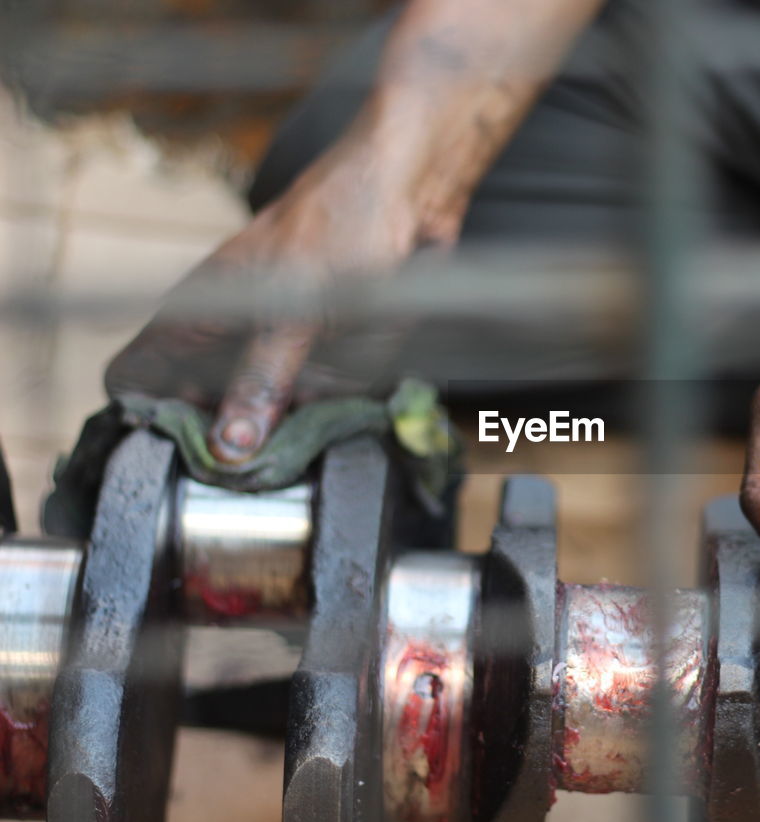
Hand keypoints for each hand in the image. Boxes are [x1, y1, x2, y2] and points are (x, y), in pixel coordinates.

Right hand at [106, 130, 443, 462]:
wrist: (407, 193)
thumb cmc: (337, 225)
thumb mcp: (294, 311)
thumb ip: (262, 377)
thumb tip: (229, 445)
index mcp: (194, 318)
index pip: (134, 381)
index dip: (151, 422)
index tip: (188, 457)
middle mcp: (227, 340)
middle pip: (201, 416)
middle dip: (225, 449)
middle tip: (255, 474)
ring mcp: (274, 352)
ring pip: (259, 420)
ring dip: (278, 443)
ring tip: (298, 456)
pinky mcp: (320, 361)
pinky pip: (309, 409)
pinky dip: (320, 423)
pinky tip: (336, 428)